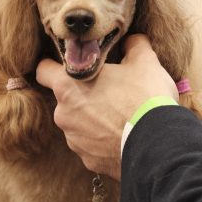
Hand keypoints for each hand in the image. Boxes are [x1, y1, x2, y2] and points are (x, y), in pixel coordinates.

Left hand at [36, 35, 177, 180]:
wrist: (157, 145)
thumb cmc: (145, 98)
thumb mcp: (144, 62)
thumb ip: (134, 46)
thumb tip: (132, 41)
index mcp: (68, 85)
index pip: (43, 70)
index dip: (53, 66)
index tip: (67, 66)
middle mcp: (63, 114)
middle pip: (65, 99)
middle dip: (83, 95)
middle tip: (109, 92)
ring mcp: (74, 140)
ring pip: (78, 124)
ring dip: (93, 119)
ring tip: (120, 116)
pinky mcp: (88, 160)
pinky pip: (91, 145)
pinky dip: (102, 140)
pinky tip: (122, 135)